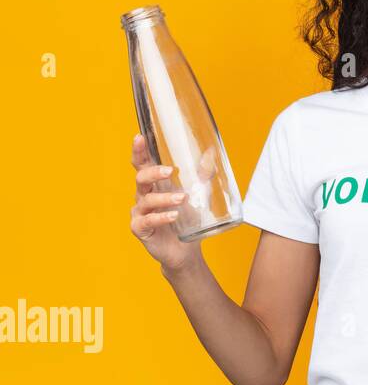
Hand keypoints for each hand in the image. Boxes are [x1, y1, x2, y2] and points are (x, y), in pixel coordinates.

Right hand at [129, 133, 201, 273]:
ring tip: (182, 199)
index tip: (139, 137)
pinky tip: (173, 216)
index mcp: (154, 184)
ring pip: (147, 200)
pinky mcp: (140, 229)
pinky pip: (147, 220)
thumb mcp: (198, 193)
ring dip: (165, 198)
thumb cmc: (188, 216)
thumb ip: (203, 173)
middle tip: (170, 171)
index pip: (142, 164)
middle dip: (154, 172)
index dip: (138, 151)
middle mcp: (143, 195)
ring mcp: (140, 212)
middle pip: (140, 178)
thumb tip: (212, 151)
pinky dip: (161, 217)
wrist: (186, 248)